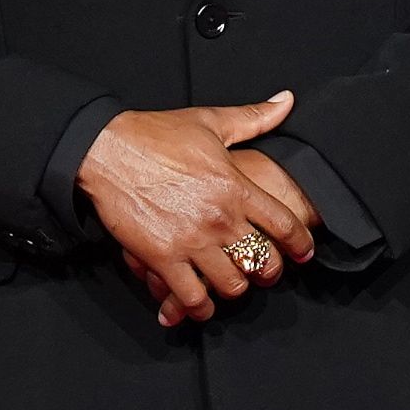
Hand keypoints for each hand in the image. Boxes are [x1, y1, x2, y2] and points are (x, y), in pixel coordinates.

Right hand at [76, 92, 312, 326]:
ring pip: (232, 285)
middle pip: (263, 263)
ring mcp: (191, 241)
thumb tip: (286, 101)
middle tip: (263, 272)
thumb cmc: (154, 134)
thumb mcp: (210, 121)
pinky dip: (200, 307)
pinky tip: (201, 304)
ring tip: (230, 284)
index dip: (300, 244)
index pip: (284, 224)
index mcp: (235, 186)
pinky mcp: (162, 258)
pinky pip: (192, 297)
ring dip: (234, 288)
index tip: (303, 252)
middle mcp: (219, 218)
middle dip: (269, 272)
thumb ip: (253, 118)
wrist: (105, 150)